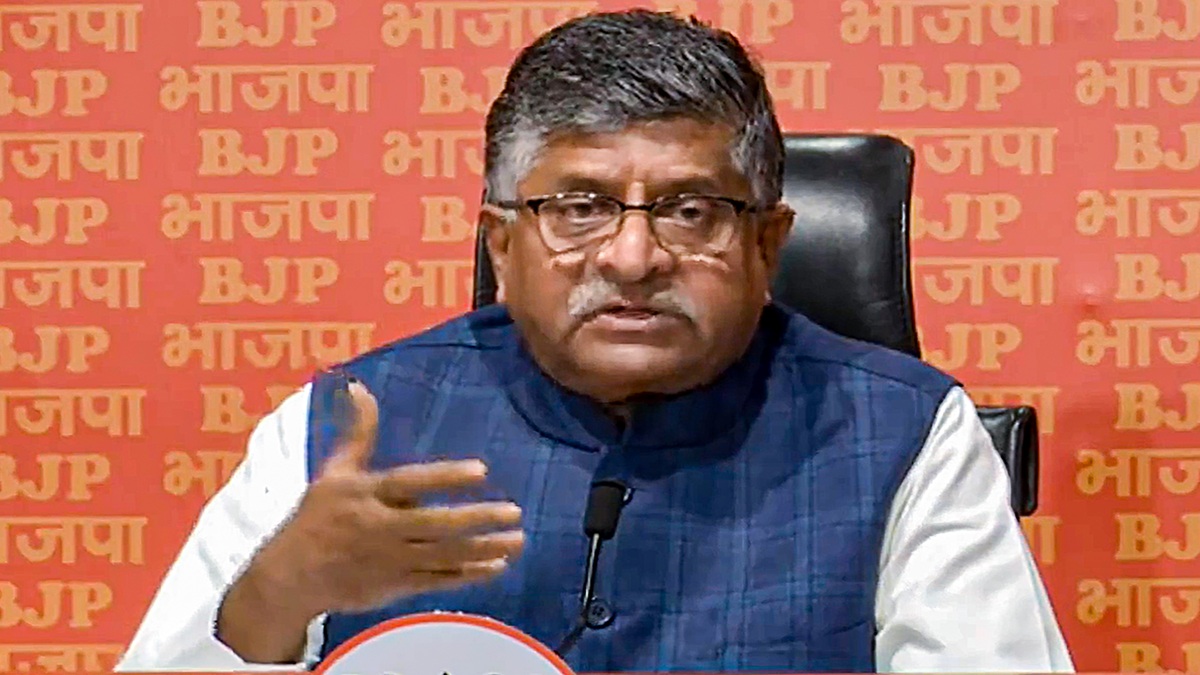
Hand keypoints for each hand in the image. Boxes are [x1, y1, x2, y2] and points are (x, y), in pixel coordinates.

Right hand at [216, 380, 523, 661]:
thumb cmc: (318, 517)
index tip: (482, 470)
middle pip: (434, 524)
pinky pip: (438, 581)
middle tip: (514, 511)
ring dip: (483, 549)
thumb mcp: (333, 471)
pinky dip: (468, 575)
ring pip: (444, 555)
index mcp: (366, 495)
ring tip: (518, 539)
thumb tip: (360, 387)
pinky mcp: (396, 586)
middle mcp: (381, 528)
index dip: (445, 477)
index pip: (411, 482)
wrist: (291, 577)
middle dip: (476, 519)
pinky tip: (497, 565)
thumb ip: (358, 432)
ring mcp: (391, 560)